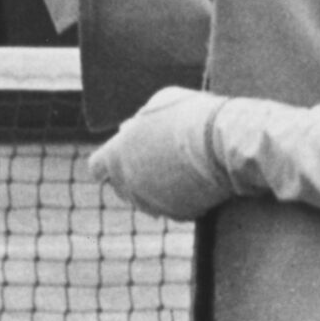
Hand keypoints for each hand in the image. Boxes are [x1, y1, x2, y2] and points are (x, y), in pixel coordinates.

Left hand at [89, 87, 232, 219]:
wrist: (223, 143)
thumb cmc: (189, 117)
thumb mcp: (158, 105)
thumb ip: (138, 121)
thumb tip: (128, 128)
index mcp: (116, 157)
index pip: (97, 168)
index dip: (108, 162)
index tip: (123, 155)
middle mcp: (128, 185)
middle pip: (121, 186)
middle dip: (133, 174)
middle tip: (159, 156)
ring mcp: (153, 204)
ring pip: (147, 200)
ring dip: (157, 188)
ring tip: (181, 165)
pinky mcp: (179, 215)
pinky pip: (173, 208)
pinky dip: (181, 198)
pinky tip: (197, 180)